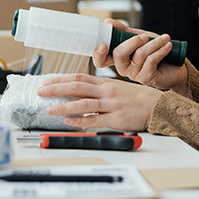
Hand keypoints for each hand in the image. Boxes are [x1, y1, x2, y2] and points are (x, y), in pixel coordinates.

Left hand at [37, 73, 161, 130]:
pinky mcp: (116, 119)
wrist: (158, 106)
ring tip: (49, 108)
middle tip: (40, 91)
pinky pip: (95, 119)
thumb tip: (80, 94)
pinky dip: (80, 120)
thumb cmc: (138, 98)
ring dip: (63, 105)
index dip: (60, 79)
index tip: (46, 81)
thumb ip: (99, 90)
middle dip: (56, 89)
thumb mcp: (117, 88)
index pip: (78, 77)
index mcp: (106, 83)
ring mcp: (111, 105)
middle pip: (77, 86)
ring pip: (83, 103)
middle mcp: (106, 91)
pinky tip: (68, 120)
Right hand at [94, 19, 187, 93]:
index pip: (101, 60)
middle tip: (146, 36)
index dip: (98, 53)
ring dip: (154, 43)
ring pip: (139, 55)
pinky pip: (150, 61)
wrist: (175, 66)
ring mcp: (133, 75)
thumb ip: (124, 31)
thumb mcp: (140, 38)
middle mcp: (123, 68)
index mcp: (118, 58)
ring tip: (165, 38)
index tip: (104, 44)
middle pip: (119, 54)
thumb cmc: (155, 52)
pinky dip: (160, 50)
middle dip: (134, 41)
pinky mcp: (146, 79)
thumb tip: (108, 22)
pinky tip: (167, 45)